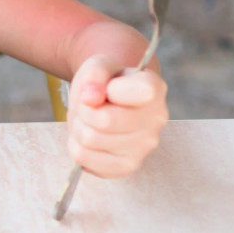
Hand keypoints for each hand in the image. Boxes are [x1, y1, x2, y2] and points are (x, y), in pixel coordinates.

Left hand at [67, 54, 167, 177]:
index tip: (106, 88)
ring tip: (89, 120)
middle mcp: (157, 120)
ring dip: (79, 127)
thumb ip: (95, 73)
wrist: (106, 102)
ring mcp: (144, 147)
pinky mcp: (126, 166)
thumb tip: (90, 97)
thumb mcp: (98, 66)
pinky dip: (76, 145)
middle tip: (88, 105)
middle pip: (104, 121)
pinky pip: (84, 158)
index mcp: (155, 89)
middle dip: (85, 110)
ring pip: (90, 140)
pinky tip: (89, 137)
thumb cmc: (104, 82)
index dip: (111, 89)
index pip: (141, 91)